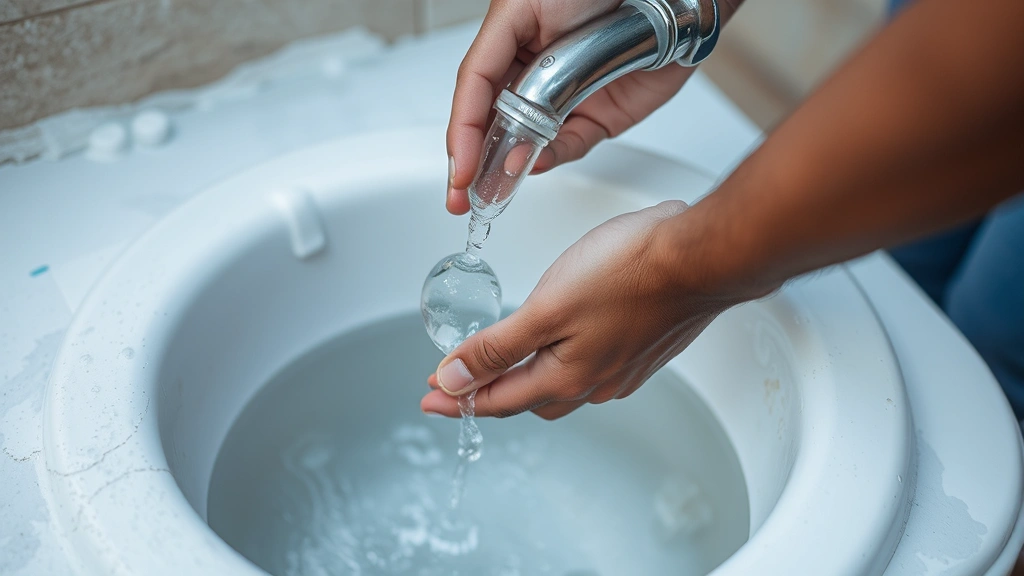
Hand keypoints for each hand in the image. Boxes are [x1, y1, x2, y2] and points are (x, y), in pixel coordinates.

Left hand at [421, 201, 733, 419]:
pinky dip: (557, 366)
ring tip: (502, 370)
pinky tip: (558, 349)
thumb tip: (453, 378)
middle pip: (526, 399)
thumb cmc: (630, 272)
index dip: (456, 398)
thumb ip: (498, 346)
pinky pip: (587, 370)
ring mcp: (622, 368)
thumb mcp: (548, 308)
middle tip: (457, 385)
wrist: (702, 256)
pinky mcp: (641, 349)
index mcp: (566, 378)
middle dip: (488, 394)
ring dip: (524, 382)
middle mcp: (595, 383)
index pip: (496, 399)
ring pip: (559, 387)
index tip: (428, 398)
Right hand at [445, 0, 694, 214]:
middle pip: (493, 123)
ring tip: (494, 188)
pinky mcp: (599, 116)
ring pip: (528, 141)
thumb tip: (495, 114)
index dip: (462, 132)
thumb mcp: (524, 5)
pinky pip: (571, 145)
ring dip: (509, 166)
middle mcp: (534, 70)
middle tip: (462, 195)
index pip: (473, 91)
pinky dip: (553, 158)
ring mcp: (565, 96)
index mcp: (510, 39)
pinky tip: (536, 163)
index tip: (459, 166)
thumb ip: (499, 57)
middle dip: (474, 162)